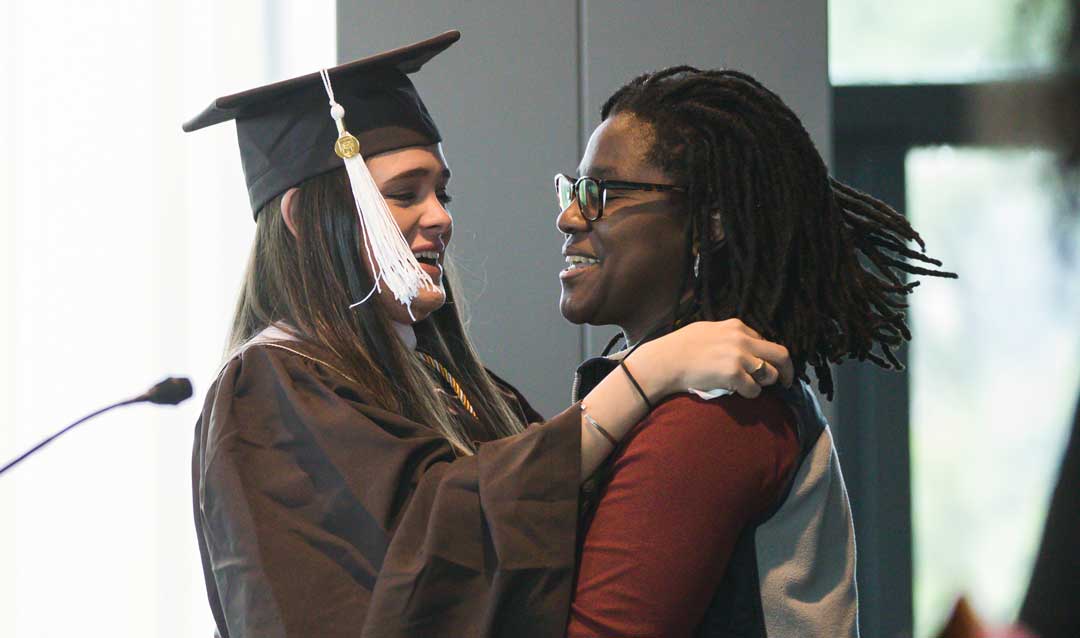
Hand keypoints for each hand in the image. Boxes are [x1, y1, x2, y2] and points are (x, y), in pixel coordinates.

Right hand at [631, 319, 792, 399]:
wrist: (665, 361)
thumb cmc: (680, 347)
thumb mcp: (708, 330)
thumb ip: (728, 335)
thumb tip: (744, 343)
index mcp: (737, 326)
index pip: (765, 341)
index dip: (768, 357)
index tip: (768, 366)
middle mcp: (742, 339)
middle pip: (780, 355)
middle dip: (787, 371)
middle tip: (787, 383)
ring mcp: (739, 356)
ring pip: (769, 374)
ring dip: (763, 384)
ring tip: (749, 386)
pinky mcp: (733, 374)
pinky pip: (754, 389)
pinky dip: (749, 394)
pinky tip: (737, 392)